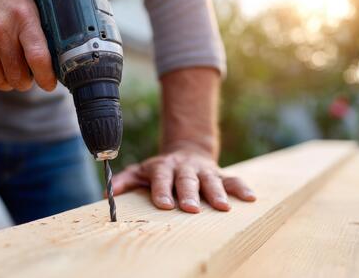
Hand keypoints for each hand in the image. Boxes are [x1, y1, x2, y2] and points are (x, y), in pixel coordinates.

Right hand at [0, 0, 56, 91]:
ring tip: (8, 68)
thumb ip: (46, 22)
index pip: (38, 56)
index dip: (46, 77)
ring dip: (7, 81)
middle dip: (25, 81)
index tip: (49, 84)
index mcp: (23, 15)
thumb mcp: (28, 0)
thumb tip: (68, 46)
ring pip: (0, 81)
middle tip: (26, 74)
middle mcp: (0, 28)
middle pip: (18, 76)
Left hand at [111, 148, 255, 212]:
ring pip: (211, 180)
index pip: (161, 179)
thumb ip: (125, 180)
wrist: (186, 150)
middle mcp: (185, 168)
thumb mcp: (141, 171)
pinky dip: (241, 188)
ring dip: (217, 193)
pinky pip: (233, 179)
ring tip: (223, 207)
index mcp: (164, 167)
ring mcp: (204, 170)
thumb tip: (108, 194)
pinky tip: (250, 198)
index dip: (162, 191)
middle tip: (191, 208)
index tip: (164, 205)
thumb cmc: (161, 169)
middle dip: (189, 193)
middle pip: (187, 180)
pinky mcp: (220, 174)